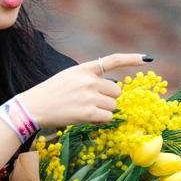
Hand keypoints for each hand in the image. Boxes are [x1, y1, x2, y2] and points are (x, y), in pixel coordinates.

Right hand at [19, 53, 152, 127]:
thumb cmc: (50, 94)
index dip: (132, 59)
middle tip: (92, 104)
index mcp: (83, 69)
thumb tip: (112, 91)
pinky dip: (100, 121)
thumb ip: (88, 79)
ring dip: (104, 111)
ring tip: (84, 111)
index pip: (112, 60)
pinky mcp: (87, 113)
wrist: (32, 107)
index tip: (148, 59)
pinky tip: (86, 118)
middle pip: (116, 92)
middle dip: (108, 100)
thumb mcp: (68, 78)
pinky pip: (107, 118)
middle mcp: (88, 80)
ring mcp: (89, 96)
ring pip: (113, 106)